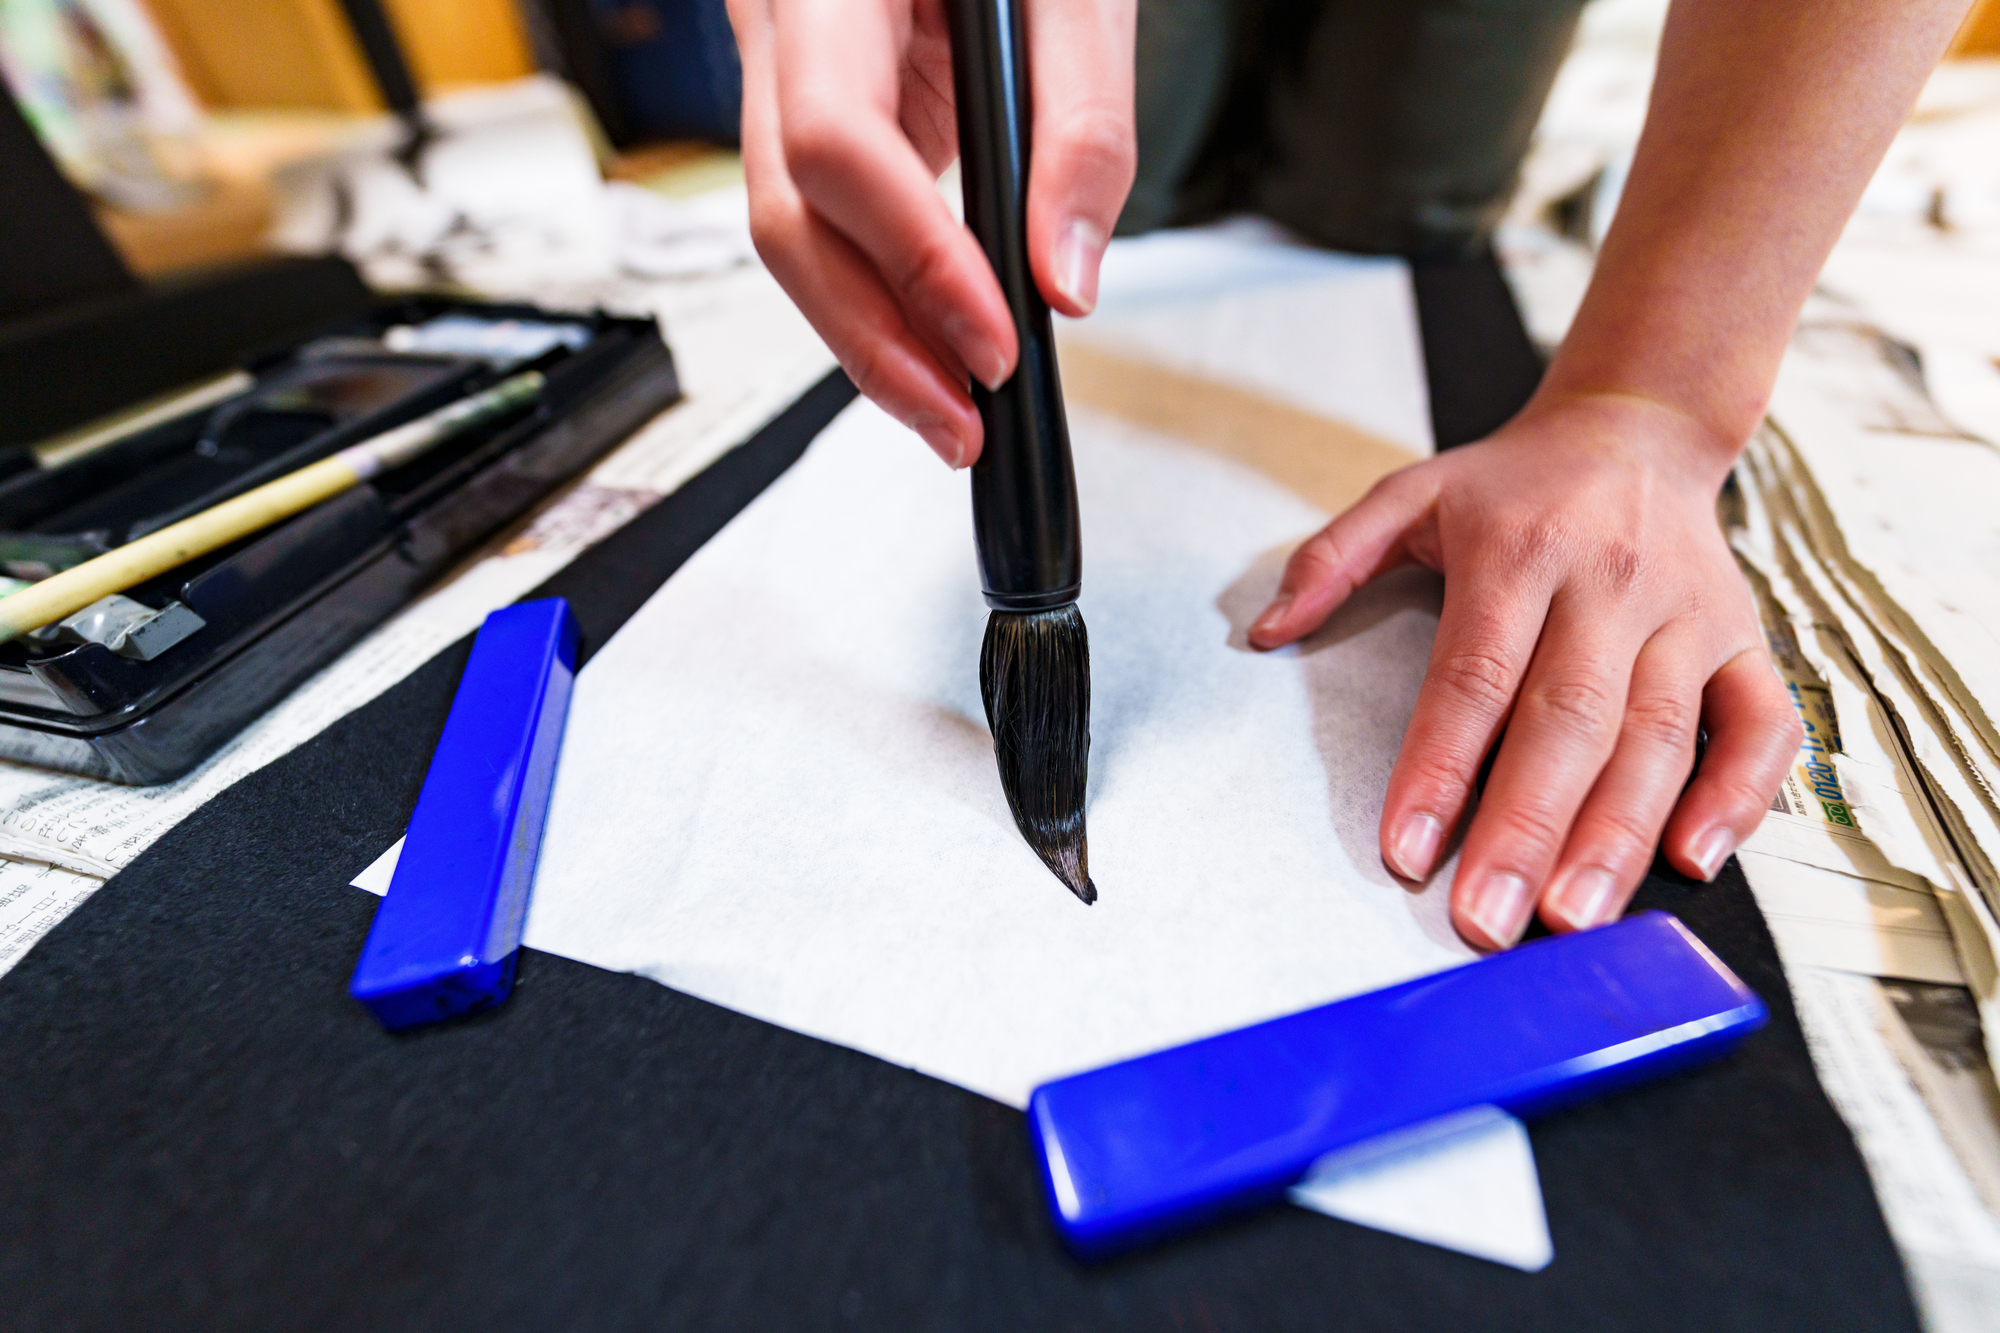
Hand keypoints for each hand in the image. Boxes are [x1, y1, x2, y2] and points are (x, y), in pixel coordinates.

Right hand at [728, 0, 1135, 465]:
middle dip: (876, 340)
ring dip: (870, 341)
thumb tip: (1066, 278)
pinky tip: (930, 351)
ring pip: (787, 233)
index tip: (993, 341)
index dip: (910, 258)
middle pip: (785, 215)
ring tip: (953, 412)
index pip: (834, 139)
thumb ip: (1083, 126)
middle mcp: (779, 21)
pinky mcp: (809, 109)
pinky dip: (876, 296)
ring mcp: (778, 67)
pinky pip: (821, 218)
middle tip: (964, 423)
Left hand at [1247, 392, 1800, 949]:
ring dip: (1617, 836)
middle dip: (1527, 829)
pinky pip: (1761, 727)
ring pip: (1660, 739)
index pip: (1475, 676)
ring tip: (1573, 916)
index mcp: (1520, 552)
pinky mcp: (1745, 641)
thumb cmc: (1514, 485)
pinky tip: (1692, 860)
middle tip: (1490, 918)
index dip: (1440, 766)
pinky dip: (1739, 796)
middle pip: (1568, 722)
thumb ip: (1333, 556)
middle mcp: (1610, 585)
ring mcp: (1689, 617)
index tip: (1407, 849)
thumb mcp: (1411, 492)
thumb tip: (1265, 631)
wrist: (1638, 428)